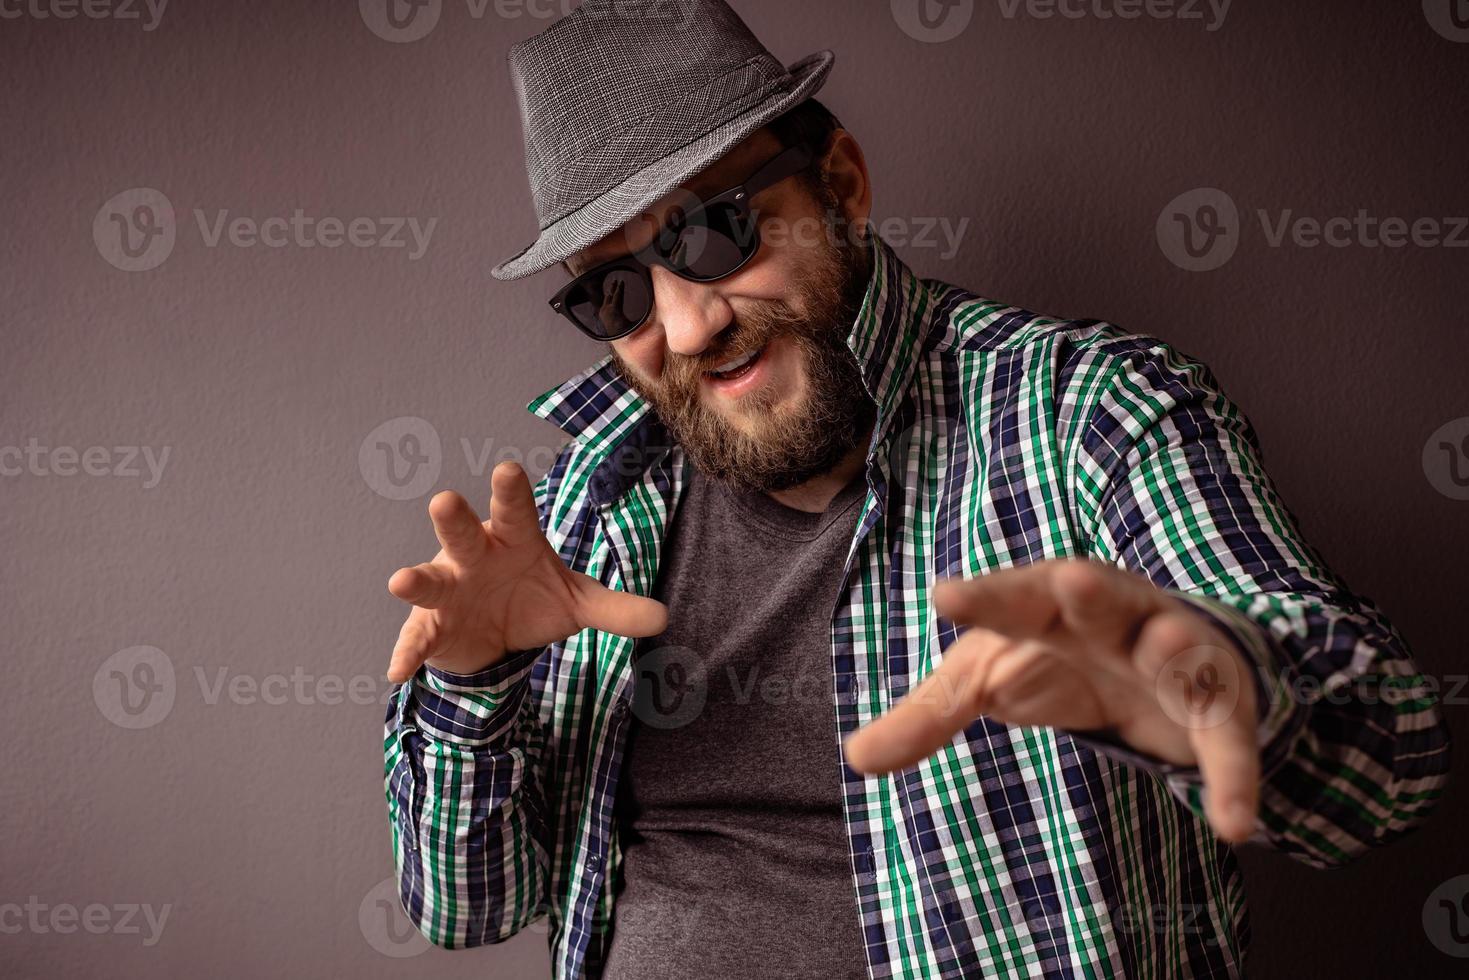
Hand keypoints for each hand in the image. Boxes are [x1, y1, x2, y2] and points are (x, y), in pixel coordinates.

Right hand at [385, 461, 667, 683]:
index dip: (510, 491)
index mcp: (512, 539)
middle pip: (462, 532)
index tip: (507, 470)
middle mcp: (474, 556)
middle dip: (454, 518)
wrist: (497, 639)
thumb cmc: (534, 600)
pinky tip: (400, 670)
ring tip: (400, 582)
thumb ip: (616, 609)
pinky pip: (418, 637)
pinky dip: (409, 652)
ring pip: (430, 580)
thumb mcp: (577, 603)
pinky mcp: (431, 626)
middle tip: (444, 499)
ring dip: (416, 581)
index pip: (514, 511)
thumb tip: (665, 619)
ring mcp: (448, 589)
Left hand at [841, 558, 1260, 842]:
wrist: (1157, 660)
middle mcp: (1113, 616)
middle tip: (1071, 579)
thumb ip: (926, 717)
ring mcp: (1171, 653)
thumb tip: (856, 758)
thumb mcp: (986, 680)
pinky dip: (1232, 775)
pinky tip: (1234, 823)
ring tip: (1167, 650)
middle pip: (1101, 594)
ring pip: (1179, 648)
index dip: (981, 598)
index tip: (943, 597)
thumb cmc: (1056, 656)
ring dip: (1176, 649)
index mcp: (1047, 604)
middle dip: (1090, 588)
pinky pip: (1227, 738)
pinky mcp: (1216, 705)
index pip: (1010, 595)